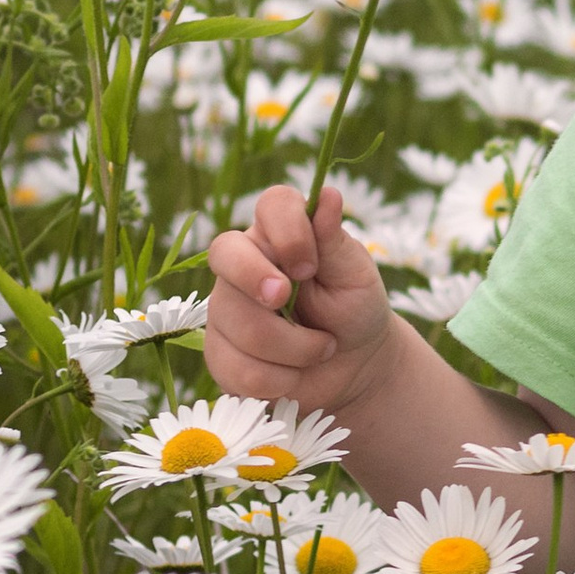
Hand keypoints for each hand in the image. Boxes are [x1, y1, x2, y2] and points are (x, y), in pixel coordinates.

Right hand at [205, 182, 396, 414]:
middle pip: (225, 254)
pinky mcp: (218, 352)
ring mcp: (225, 307)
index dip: (287, 231)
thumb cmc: (356, 310)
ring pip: (238, 321)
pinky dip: (279, 379)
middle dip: (256, 279)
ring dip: (295, 347)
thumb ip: (334, 240)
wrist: (354, 367)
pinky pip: (236, 366)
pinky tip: (297, 374)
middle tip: (286, 299)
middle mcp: (244, 263)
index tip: (310, 266)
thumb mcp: (355, 275)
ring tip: (322, 348)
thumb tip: (326, 195)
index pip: (271, 205)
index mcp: (281, 233)